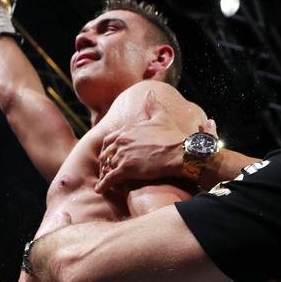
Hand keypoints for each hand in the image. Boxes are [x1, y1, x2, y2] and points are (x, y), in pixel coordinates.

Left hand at [95, 89, 215, 193]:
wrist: (180, 153)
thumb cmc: (173, 136)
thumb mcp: (161, 117)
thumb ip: (153, 104)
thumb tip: (150, 91)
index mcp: (127, 130)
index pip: (109, 139)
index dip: (107, 148)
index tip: (108, 154)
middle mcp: (121, 141)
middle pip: (105, 152)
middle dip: (104, 161)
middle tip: (104, 169)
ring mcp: (122, 155)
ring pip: (106, 166)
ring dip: (103, 174)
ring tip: (102, 181)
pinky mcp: (126, 169)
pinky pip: (109, 179)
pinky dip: (103, 185)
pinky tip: (100, 190)